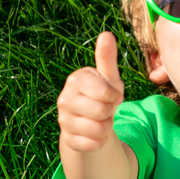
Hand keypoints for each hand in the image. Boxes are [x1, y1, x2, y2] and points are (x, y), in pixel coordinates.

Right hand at [57, 32, 124, 152]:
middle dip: (111, 112)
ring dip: (108, 127)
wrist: (87, 122)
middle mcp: (65, 98)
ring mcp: (64, 120)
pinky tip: (96, 134)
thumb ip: (107, 58)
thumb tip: (106, 34)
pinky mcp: (67, 139)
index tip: (112, 95)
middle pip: (102, 111)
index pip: (106, 92)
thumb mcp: (108, 77)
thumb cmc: (101, 95)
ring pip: (98, 129)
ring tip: (102, 121)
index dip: (116, 96)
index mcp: (76, 80)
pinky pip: (93, 144)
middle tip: (106, 109)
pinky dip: (100, 141)